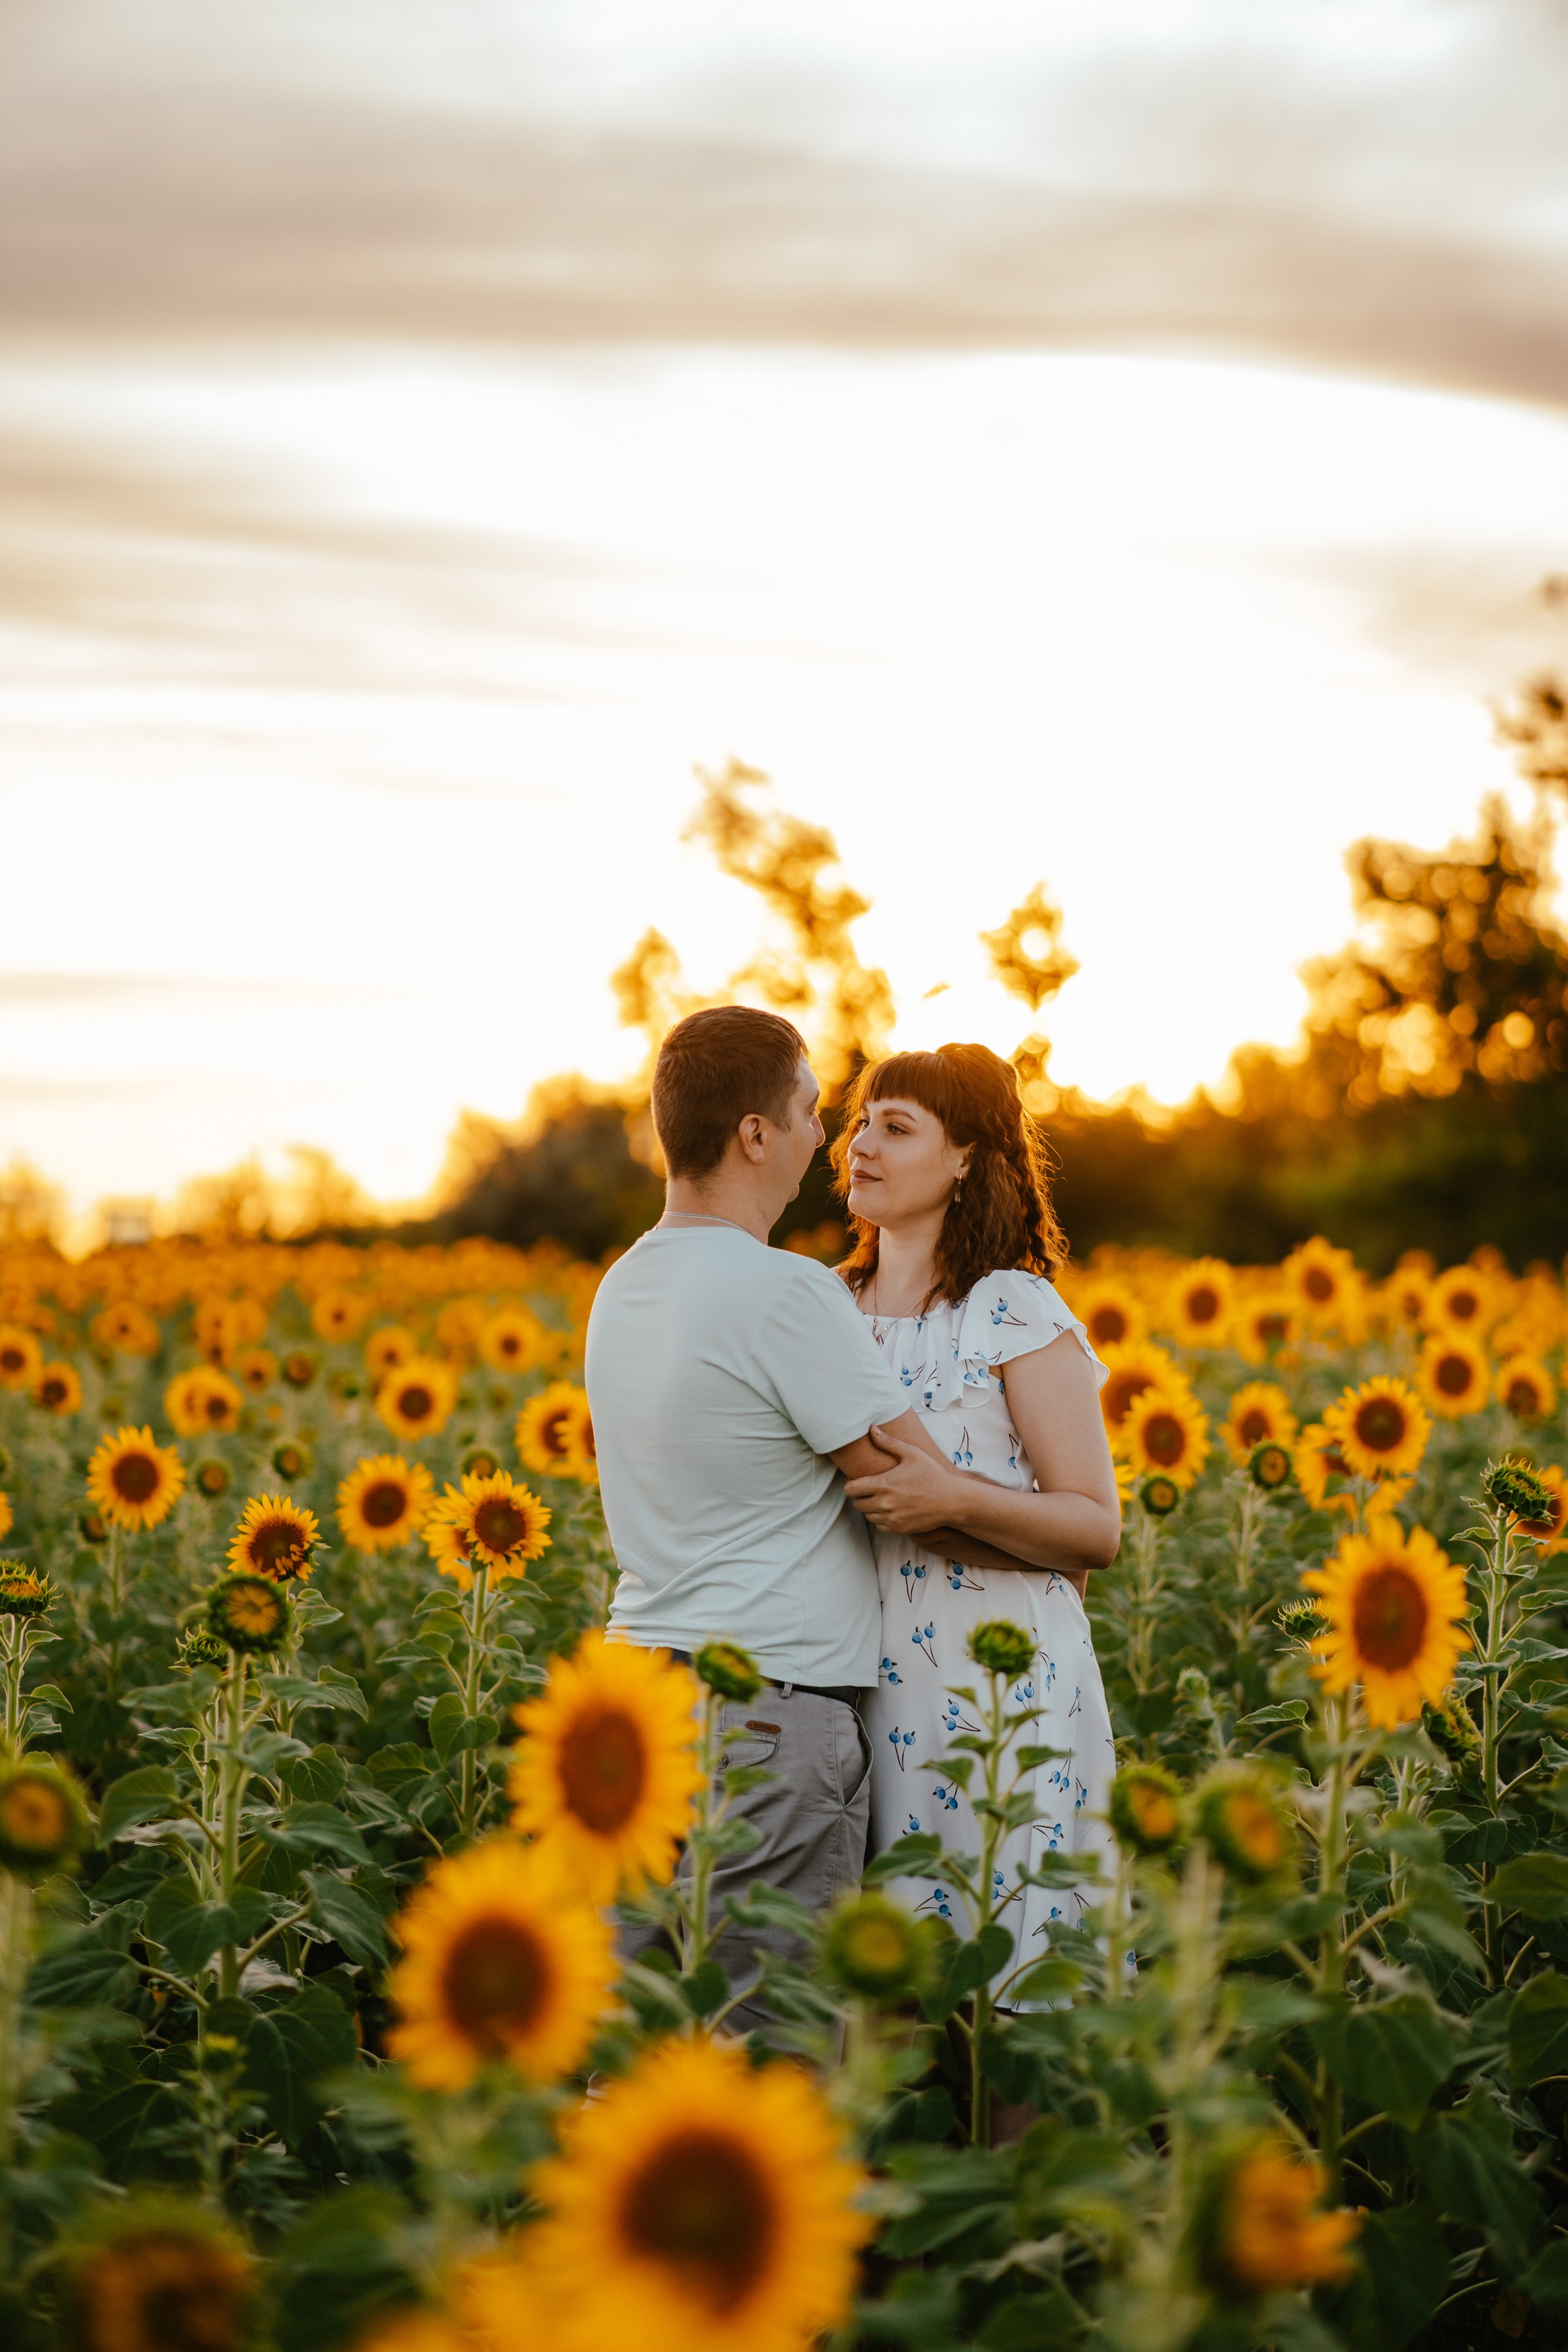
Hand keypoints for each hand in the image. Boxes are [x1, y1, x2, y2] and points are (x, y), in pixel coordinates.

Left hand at [843, 1425, 964, 1534]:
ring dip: (871, 1508)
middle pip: (857, 1504)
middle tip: (872, 1489)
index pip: (851, 1489)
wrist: (951, 1500)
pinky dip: (882, 1519)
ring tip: (884, 1498)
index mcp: (884, 1485)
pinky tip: (892, 1509)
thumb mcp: (912, 1453)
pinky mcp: (899, 1529)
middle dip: (861, 1496)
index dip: (852, 1485)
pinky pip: (880, 1526)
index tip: (859, 1482)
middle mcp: (884, 1504)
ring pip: (868, 1515)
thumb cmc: (932, 1474)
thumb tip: (871, 1429)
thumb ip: (889, 1442)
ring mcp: (891, 1519)